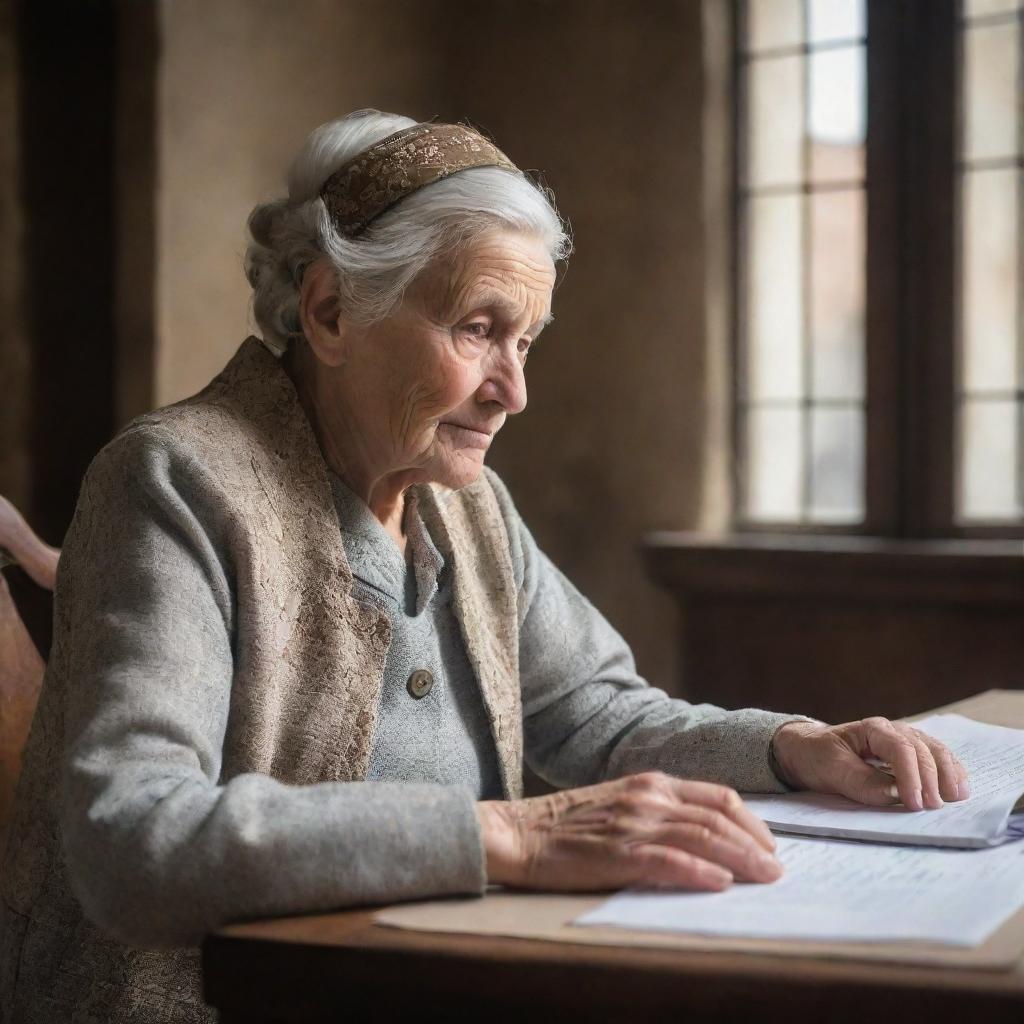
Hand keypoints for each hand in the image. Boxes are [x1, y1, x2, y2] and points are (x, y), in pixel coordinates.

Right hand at [476, 772, 782, 892]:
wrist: (518, 832)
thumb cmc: (568, 823)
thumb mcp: (622, 803)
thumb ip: (660, 812)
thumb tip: (708, 838)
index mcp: (651, 783)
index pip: (717, 796)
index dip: (751, 822)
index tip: (770, 845)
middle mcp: (647, 797)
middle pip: (717, 817)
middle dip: (754, 844)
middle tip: (777, 869)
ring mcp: (632, 823)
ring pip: (700, 837)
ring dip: (739, 859)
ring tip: (764, 878)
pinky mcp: (615, 853)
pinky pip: (666, 861)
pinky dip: (697, 872)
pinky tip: (718, 884)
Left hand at [771, 718, 969, 810]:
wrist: (806, 750)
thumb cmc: (817, 756)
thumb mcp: (830, 769)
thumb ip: (861, 782)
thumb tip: (895, 794)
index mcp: (871, 729)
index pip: (900, 749)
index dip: (911, 776)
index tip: (914, 803)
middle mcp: (892, 731)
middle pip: (922, 749)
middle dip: (932, 779)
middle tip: (935, 807)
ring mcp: (903, 741)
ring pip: (934, 750)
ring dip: (948, 773)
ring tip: (957, 797)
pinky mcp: (908, 755)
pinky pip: (935, 758)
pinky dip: (949, 771)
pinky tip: (958, 787)